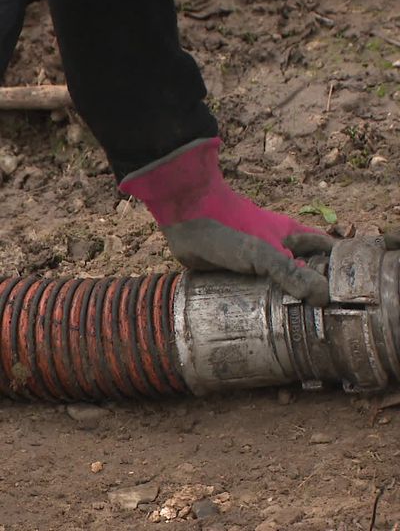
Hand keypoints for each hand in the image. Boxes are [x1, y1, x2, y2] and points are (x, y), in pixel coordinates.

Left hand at [120, 138, 331, 305]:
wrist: (188, 217)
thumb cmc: (229, 226)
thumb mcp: (263, 253)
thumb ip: (291, 274)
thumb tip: (322, 297)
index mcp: (292, 236)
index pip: (326, 250)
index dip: (339, 268)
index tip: (347, 294)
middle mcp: (278, 247)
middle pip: (304, 269)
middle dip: (313, 290)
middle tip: (322, 319)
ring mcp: (256, 259)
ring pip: (279, 281)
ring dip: (286, 299)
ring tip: (296, 327)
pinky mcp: (236, 270)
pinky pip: (255, 288)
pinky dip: (262, 301)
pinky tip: (263, 321)